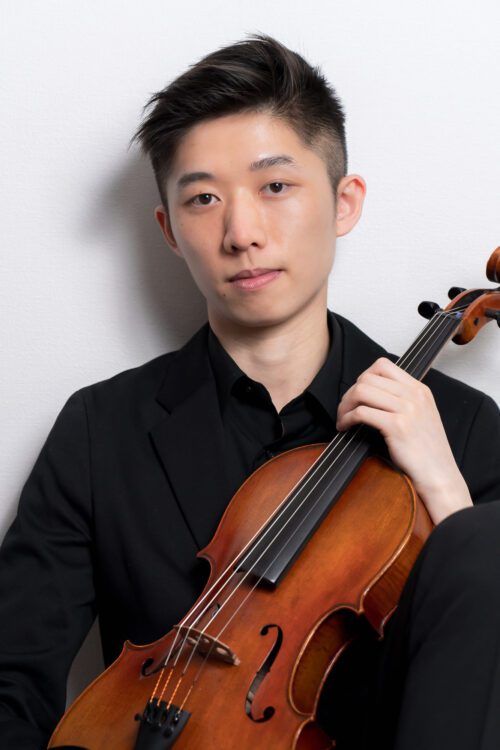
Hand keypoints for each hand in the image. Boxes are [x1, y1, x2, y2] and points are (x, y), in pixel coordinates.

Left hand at [336, 357, 472, 524]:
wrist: (439, 475)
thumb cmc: (427, 452)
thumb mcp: (421, 416)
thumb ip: (402, 401)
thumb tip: (369, 393)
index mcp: (420, 390)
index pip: (383, 365)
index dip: (363, 378)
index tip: (357, 395)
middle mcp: (414, 395)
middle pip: (367, 378)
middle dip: (349, 394)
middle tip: (344, 410)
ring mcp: (407, 409)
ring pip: (361, 391)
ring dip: (345, 406)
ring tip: (343, 419)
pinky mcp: (397, 426)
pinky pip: (361, 412)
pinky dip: (347, 419)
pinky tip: (346, 428)